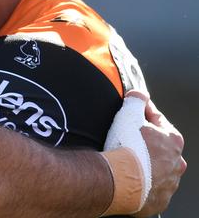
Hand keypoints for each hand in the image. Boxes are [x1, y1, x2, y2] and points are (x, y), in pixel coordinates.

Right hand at [134, 96, 185, 216]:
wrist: (119, 181)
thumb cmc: (126, 147)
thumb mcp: (129, 115)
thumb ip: (136, 100)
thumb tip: (139, 94)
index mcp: (173, 140)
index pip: (157, 119)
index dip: (141, 113)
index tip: (131, 111)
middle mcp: (176, 163)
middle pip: (158, 147)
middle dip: (145, 141)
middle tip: (125, 138)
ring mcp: (169, 184)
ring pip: (156, 169)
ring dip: (144, 164)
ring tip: (124, 160)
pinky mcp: (158, 201)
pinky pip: (150, 188)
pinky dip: (141, 182)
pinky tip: (127, 177)